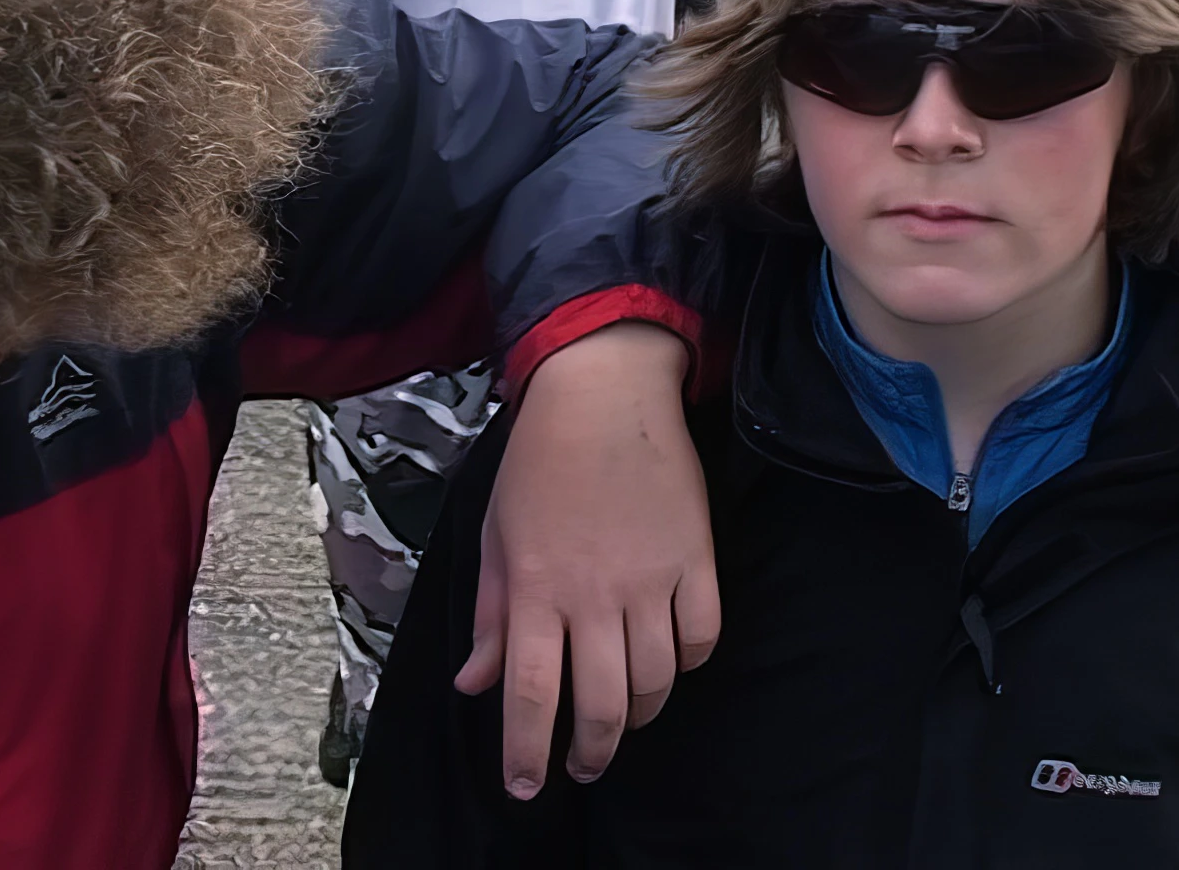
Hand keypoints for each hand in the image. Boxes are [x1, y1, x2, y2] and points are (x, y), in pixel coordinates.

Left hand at [458, 322, 717, 798]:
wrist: (605, 391)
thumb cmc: (540, 461)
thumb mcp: (497, 535)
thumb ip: (492, 615)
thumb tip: (475, 682)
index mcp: (536, 589)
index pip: (531, 694)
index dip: (526, 752)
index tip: (525, 786)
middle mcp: (595, 594)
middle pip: (602, 703)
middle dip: (592, 751)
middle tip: (583, 764)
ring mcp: (652, 578)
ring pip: (656, 680)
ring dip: (639, 714)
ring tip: (624, 718)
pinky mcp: (697, 558)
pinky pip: (703, 636)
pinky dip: (689, 662)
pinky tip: (671, 663)